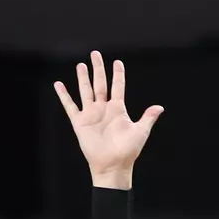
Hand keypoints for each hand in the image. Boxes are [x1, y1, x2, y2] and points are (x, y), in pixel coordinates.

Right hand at [53, 51, 162, 190]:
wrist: (113, 165)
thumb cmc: (128, 150)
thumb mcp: (140, 131)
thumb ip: (148, 117)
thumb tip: (160, 107)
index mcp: (118, 109)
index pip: (118, 87)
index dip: (118, 74)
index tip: (117, 62)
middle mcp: (104, 109)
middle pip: (100, 83)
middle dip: (98, 69)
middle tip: (95, 53)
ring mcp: (91, 114)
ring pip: (86, 91)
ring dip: (83, 78)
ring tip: (81, 65)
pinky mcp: (80, 122)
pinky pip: (70, 106)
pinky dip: (64, 95)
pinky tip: (59, 85)